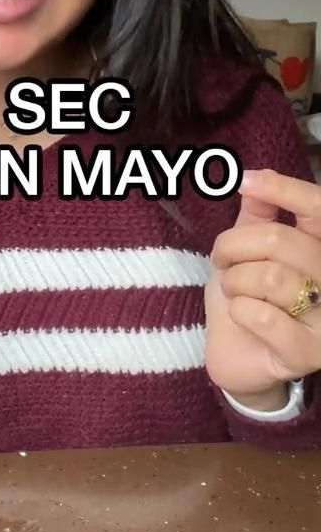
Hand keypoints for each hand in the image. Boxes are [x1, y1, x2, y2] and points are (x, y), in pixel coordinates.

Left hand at [205, 169, 320, 410]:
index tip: (247, 181)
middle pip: (280, 240)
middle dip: (234, 246)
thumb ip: (257, 214)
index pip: (318, 208)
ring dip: (235, 282)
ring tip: (234, 291)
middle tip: (221, 260)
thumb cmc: (246, 296)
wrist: (237, 354)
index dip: (284, 190)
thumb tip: (253, 178)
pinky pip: (263, 317)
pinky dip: (240, 311)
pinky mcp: (308, 353)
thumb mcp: (246, 250)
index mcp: (320, 248)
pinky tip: (243, 317)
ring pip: (271, 277)